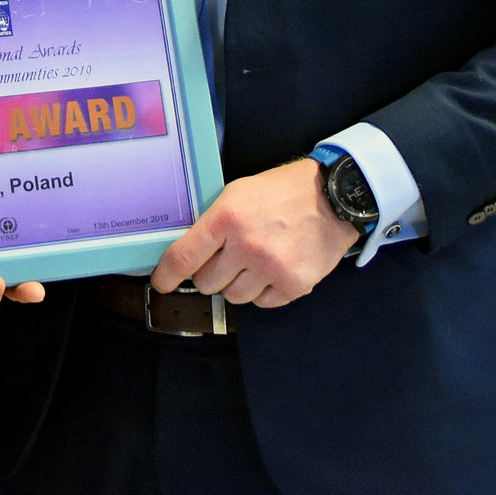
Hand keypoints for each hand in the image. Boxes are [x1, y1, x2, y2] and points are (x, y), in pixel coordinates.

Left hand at [151, 158, 361, 308]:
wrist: (333, 197)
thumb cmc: (282, 192)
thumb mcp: (238, 192)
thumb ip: (213, 222)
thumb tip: (188, 251)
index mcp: (227, 218)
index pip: (185, 257)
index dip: (167, 274)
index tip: (162, 283)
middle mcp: (247, 246)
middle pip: (207, 283)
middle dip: (210, 274)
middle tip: (226, 259)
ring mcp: (271, 268)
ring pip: (233, 297)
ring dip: (237, 284)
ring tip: (254, 261)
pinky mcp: (294, 285)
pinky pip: (262, 303)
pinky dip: (263, 291)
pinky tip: (273, 270)